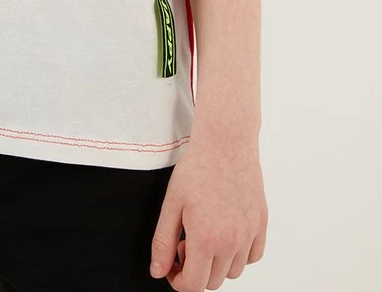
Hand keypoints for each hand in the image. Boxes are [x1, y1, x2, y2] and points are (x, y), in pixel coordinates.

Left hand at [149, 137, 267, 289]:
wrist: (225, 142)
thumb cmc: (196, 169)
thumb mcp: (172, 204)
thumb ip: (163, 241)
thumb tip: (158, 271)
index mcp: (206, 239)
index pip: (193, 285)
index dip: (178, 281)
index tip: (172, 264)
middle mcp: (232, 242)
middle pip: (212, 281)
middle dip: (195, 268)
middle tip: (186, 239)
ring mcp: (249, 234)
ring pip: (233, 271)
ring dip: (217, 262)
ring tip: (205, 232)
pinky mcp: (261, 223)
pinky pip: (253, 256)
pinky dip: (239, 253)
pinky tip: (225, 231)